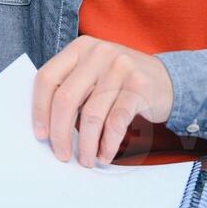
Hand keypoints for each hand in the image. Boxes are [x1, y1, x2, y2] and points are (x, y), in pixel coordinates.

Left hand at [32, 35, 174, 167]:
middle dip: (60, 134)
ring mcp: (121, 68)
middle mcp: (99, 53)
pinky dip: (107, 144)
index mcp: (80, 47)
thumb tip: (47, 128)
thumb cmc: (121, 82)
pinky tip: (105, 154)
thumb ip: (71, 88)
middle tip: (61, 154)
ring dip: (86, 145)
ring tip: (86, 159)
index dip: (39, 110)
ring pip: (91, 115)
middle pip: (66, 99)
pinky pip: (115, 122)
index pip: (47, 78)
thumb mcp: (94, 73)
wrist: (167, 80)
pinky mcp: (139, 86)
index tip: (41, 135)